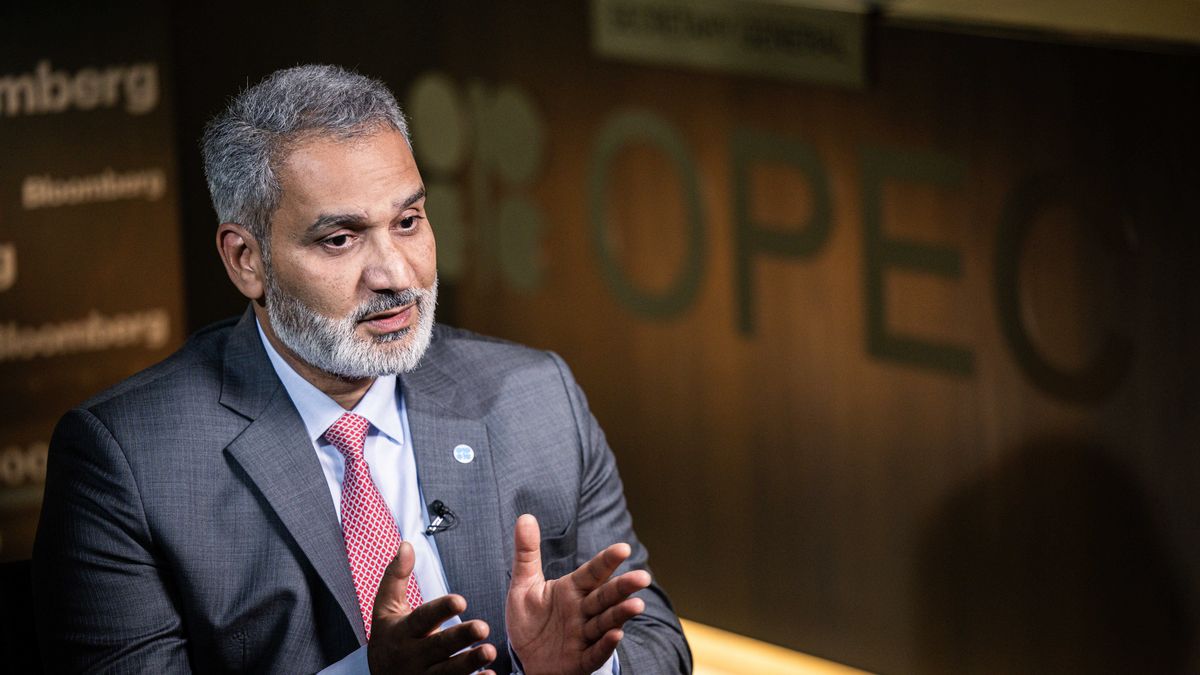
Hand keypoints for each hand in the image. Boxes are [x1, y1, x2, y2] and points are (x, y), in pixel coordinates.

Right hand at [367, 542, 496, 673]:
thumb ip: (396, 576)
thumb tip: (407, 545)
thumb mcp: (385, 607)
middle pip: (438, 646)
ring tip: (490, 651)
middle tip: (483, 627)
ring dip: (470, 662)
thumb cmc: (389, 637)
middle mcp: (412, 655)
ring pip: (448, 671)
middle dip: (460, 637)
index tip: (461, 600)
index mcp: (402, 631)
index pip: (422, 618)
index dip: (440, 609)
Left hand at [505, 514, 650, 674]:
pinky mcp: (581, 659)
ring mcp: (584, 635)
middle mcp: (583, 610)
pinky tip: (616, 635)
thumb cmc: (530, 620)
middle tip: (643, 577)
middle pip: (605, 596)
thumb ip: (527, 553)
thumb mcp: (524, 585)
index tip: (622, 548)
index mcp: (572, 589)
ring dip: (621, 614)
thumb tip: (525, 516)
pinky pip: (594, 652)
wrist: (525, 658)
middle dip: (624, 587)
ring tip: (637, 605)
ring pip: (606, 622)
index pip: (593, 572)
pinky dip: (605, 645)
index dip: (607, 561)